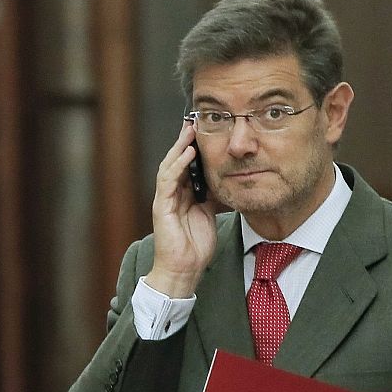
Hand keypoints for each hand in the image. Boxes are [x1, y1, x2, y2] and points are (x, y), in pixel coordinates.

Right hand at [146, 120, 217, 297]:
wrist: (184, 270)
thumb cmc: (196, 246)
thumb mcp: (211, 213)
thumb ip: (215, 196)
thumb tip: (230, 179)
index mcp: (183, 195)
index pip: (187, 165)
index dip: (194, 147)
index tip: (205, 129)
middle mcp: (171, 194)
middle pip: (177, 161)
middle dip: (185, 141)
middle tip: (195, 121)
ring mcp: (164, 200)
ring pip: (170, 166)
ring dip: (179, 147)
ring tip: (190, 130)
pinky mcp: (161, 207)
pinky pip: (168, 181)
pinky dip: (177, 166)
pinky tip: (187, 153)